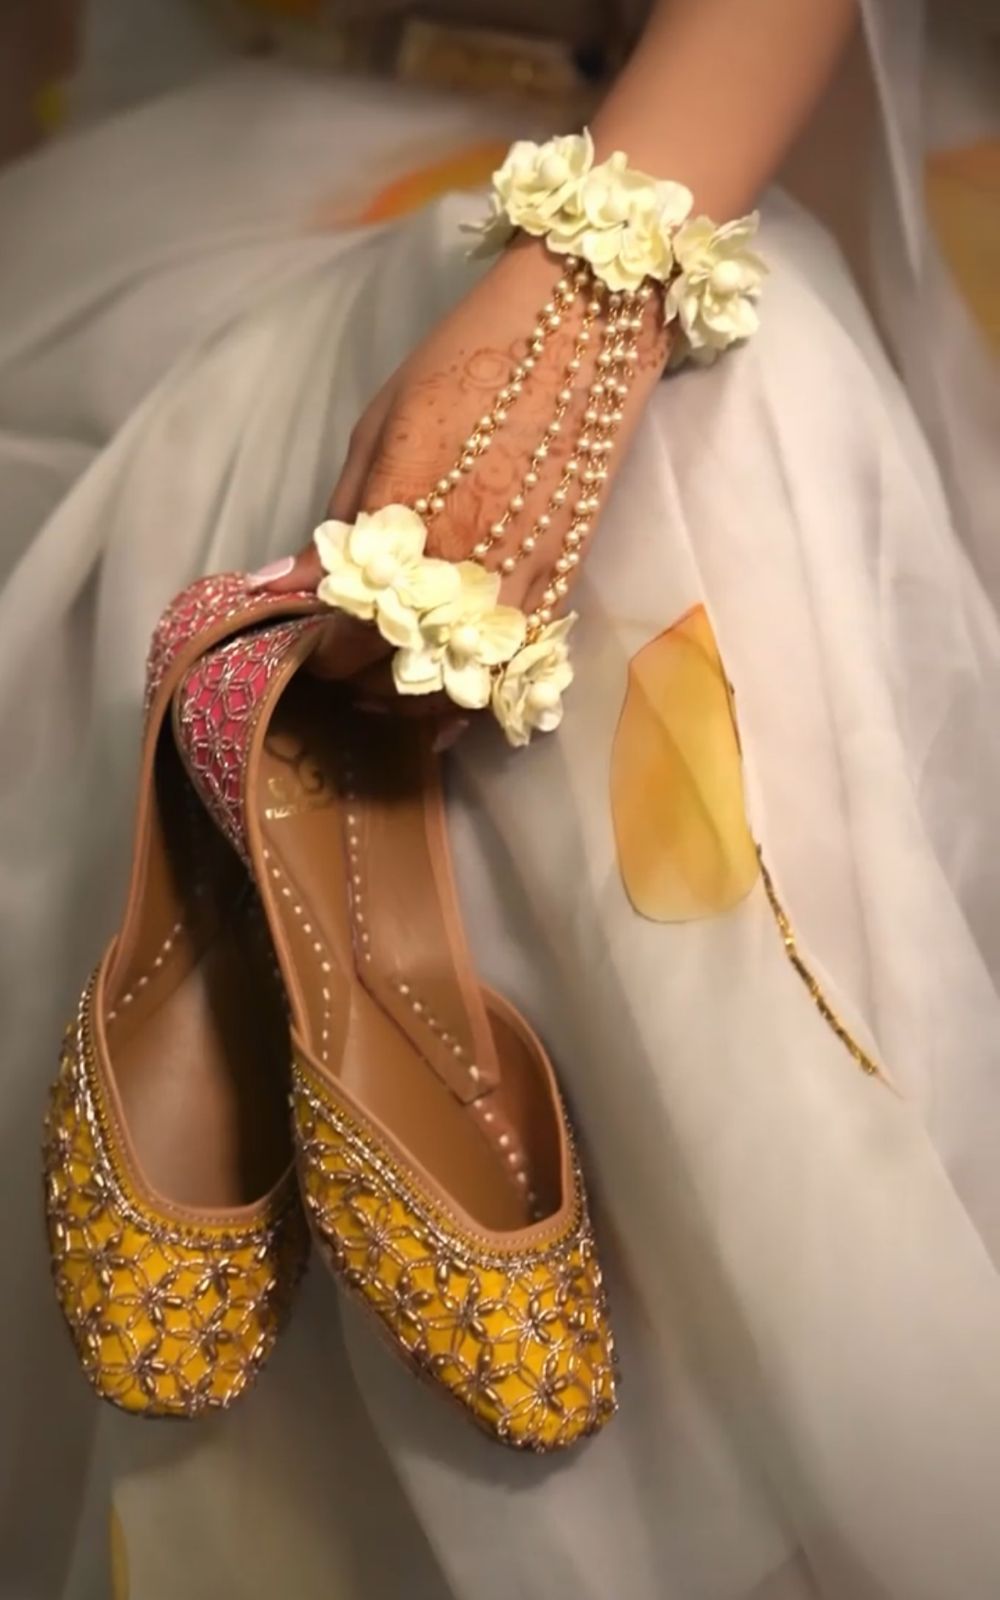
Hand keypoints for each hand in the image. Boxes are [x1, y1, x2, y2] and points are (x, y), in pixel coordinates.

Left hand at [253, 235, 669, 692]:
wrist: (582, 330)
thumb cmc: (466, 361)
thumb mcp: (380, 426)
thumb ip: (336, 518)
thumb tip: (277, 585)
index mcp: (405, 520)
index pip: (346, 628)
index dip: (317, 653)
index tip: (303, 648)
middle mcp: (461, 563)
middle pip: (395, 666)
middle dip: (355, 679)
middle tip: (334, 671)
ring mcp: (517, 579)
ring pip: (456, 682)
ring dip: (412, 698)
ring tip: (382, 686)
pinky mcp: (559, 581)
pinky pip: (510, 667)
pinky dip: (473, 690)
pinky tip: (446, 695)